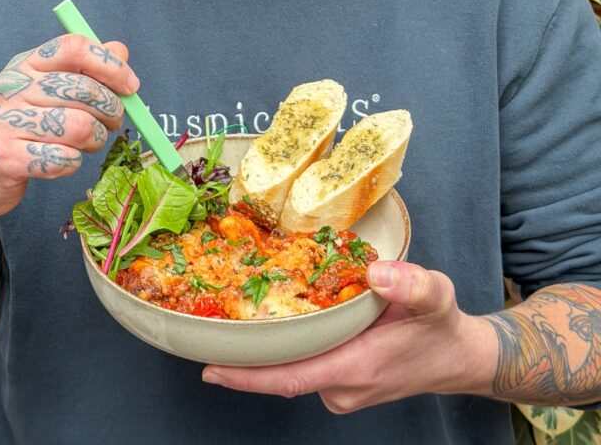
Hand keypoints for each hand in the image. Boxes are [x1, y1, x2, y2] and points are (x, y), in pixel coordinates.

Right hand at [0, 34, 137, 219]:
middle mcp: (11, 88)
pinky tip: (61, 161)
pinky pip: (64, 159)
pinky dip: (73, 164)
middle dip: (111, 110)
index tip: (131, 85)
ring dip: (95, 140)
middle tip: (113, 122)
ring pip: (79, 127)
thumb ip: (83, 69)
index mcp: (24, 65)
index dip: (109, 64)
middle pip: (83, 89)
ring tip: (88, 143)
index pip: (73, 47)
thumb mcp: (45, 91)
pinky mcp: (6, 159)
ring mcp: (5, 122)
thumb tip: (120, 50)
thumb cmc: (18, 127)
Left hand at [202, 261, 496, 412]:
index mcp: (357, 367)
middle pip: (281, 371)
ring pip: (292, 367)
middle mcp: (342, 386)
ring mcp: (341, 389)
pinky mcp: (341, 383)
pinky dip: (286, 347)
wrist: (458, 357)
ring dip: (265, 347)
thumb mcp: (437, 294)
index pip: (290, 376)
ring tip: (229, 316)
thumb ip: (411, 283)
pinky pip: (304, 365)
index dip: (247, 376)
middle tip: (204, 324)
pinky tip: (272, 321)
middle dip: (242, 355)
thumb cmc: (441, 326)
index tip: (210, 368)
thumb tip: (378, 272)